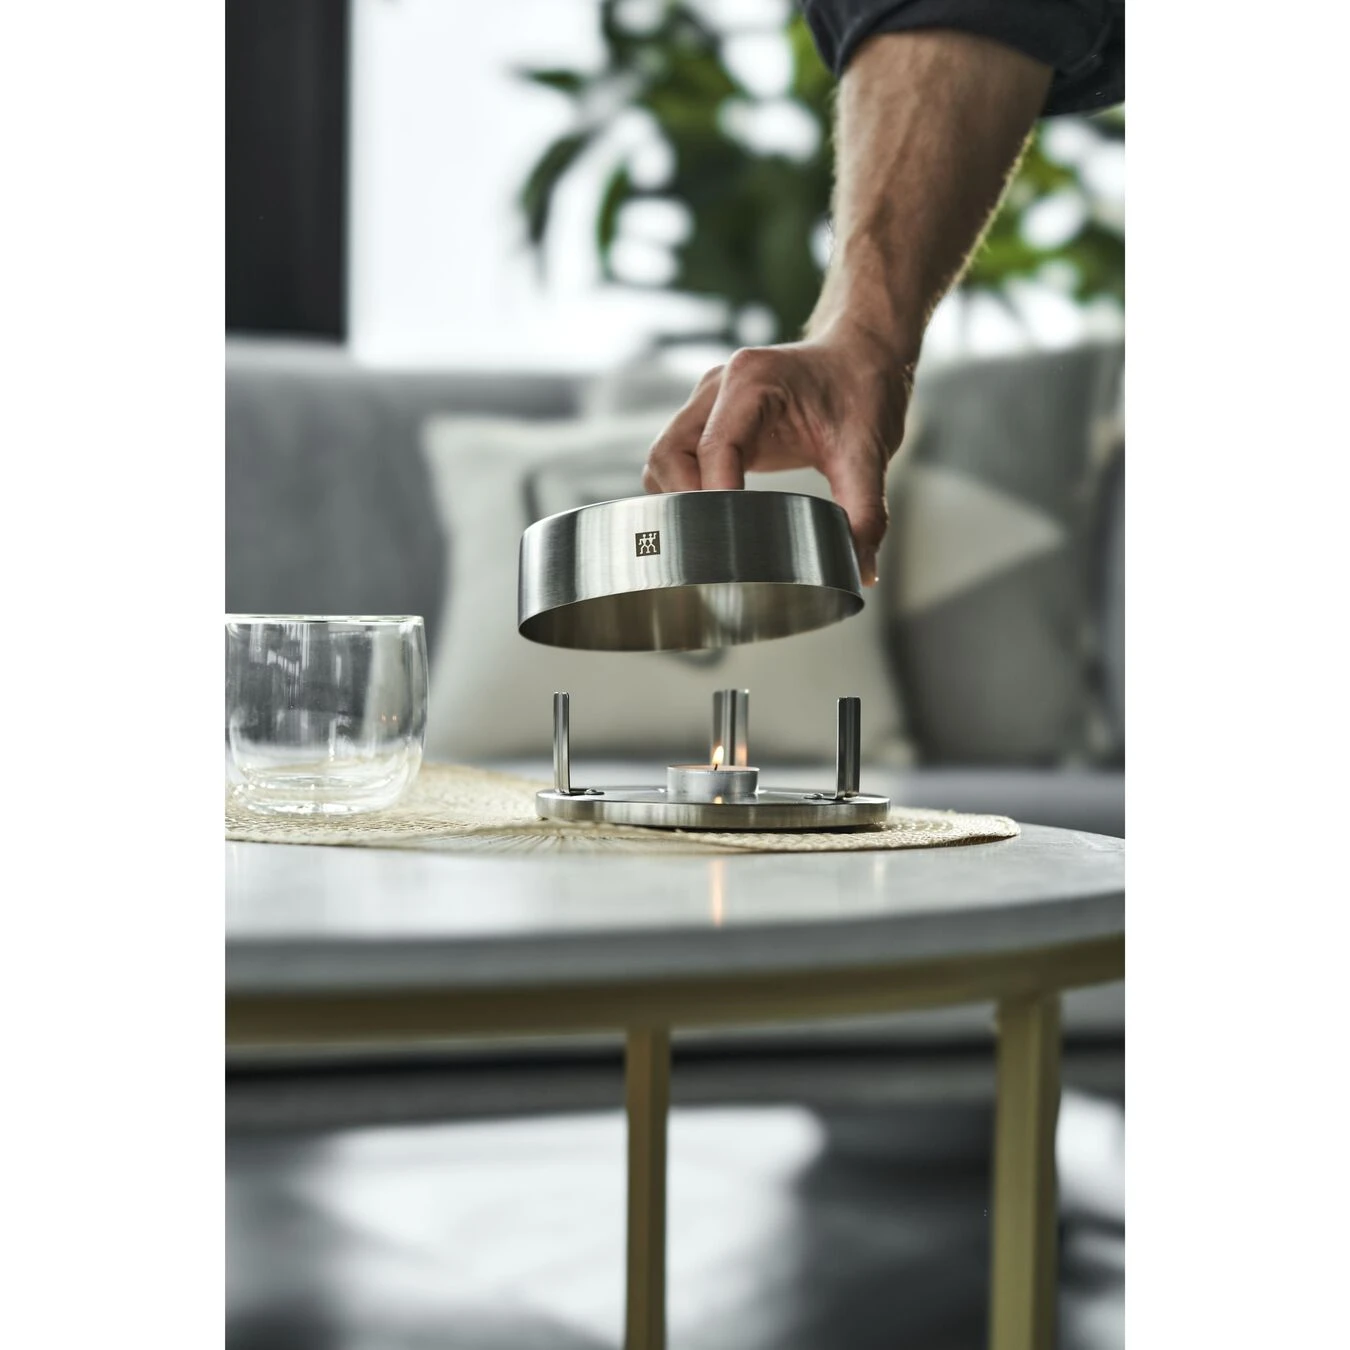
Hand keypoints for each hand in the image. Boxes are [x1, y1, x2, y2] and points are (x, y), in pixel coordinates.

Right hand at [642, 332, 911, 585]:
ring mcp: (708, 402)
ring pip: (663, 457)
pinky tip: (714, 514)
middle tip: (717, 542)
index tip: (729, 540)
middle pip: (669, 453)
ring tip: (714, 531)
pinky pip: (675, 458)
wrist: (861, 356)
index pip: (713, 448)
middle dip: (686, 503)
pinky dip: (684, 490)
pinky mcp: (708, 419)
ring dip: (678, 498)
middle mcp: (719, 387)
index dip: (714, 498)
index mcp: (753, 381)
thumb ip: (866, 510)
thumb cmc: (861, 390)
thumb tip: (861, 570)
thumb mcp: (868, 452)